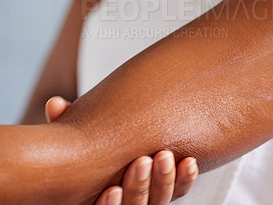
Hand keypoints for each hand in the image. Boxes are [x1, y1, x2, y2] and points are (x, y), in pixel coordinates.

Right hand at [45, 96, 198, 204]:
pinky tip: (190, 162)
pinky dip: (184, 178)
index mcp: (101, 193)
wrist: (122, 141)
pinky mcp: (168, 185)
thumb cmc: (93, 141)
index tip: (112, 189)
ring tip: (166, 155)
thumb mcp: (78, 134)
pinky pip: (180, 189)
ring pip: (160, 201)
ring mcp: (149, 194)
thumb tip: (55, 104)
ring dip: (164, 181)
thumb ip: (66, 122)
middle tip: (142, 161)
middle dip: (139, 188)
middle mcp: (125, 200)